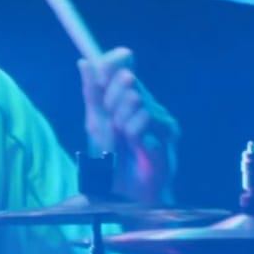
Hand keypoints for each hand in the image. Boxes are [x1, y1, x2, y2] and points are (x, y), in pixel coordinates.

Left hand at [80, 48, 179, 204]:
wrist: (129, 194)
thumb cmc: (113, 160)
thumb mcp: (95, 124)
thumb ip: (91, 93)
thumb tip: (84, 61)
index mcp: (129, 95)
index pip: (124, 59)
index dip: (110, 63)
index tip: (100, 79)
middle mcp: (147, 100)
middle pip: (126, 77)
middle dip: (109, 101)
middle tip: (110, 124)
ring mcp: (160, 114)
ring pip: (134, 99)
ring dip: (119, 122)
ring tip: (121, 140)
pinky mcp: (168, 130)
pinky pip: (141, 120)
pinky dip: (130, 135)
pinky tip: (134, 147)